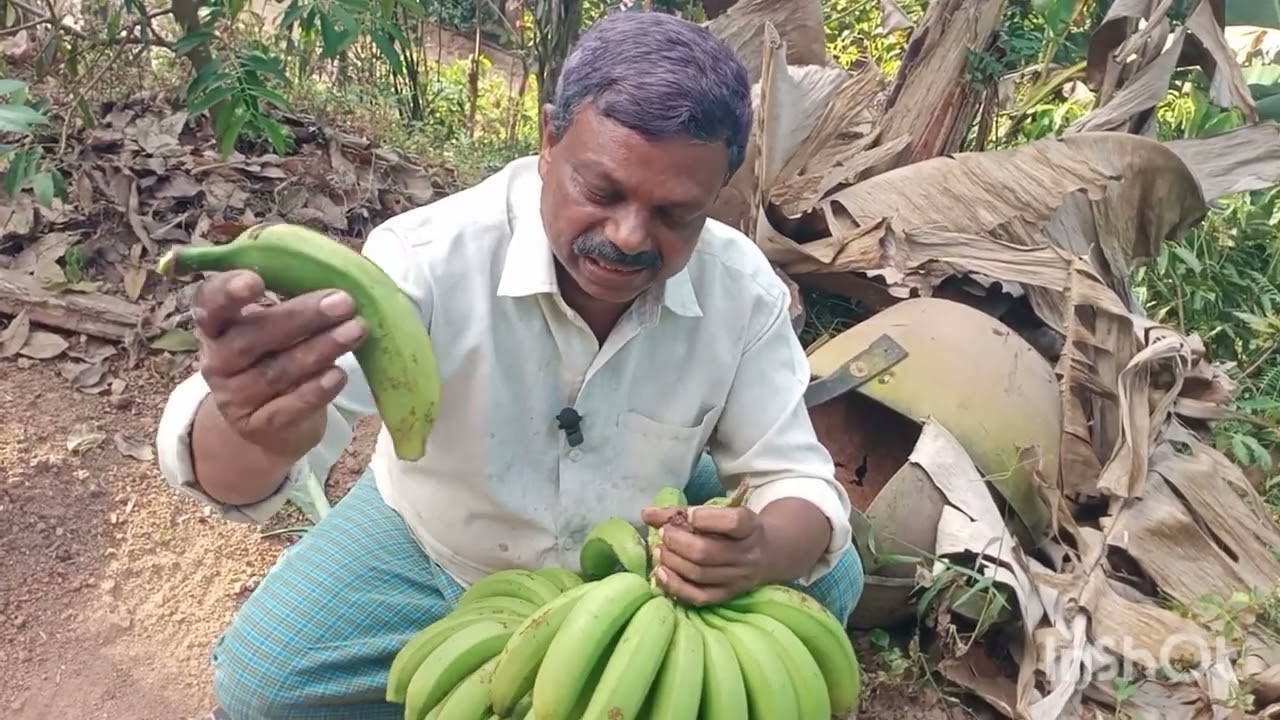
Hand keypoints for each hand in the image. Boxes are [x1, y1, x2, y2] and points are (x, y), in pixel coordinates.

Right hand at [192, 269, 365, 458]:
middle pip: (252, 337)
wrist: (270, 421)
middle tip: (343, 301)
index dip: (227, 292)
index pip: (209, 304)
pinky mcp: (257, 426)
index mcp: (216, 325)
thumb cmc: (278, 354)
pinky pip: (287, 408)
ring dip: (320, 349)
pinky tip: (338, 375)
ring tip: (356, 331)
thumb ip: (290, 297)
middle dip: (301, 317)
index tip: (255, 280)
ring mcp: (234, 397)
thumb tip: (340, 269)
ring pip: (276, 372)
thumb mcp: (274, 325)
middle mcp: (217, 360)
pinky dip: (315, 391)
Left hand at [640, 504, 768, 605]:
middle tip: (663, 535)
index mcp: (750, 527)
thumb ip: (682, 511)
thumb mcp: (720, 513)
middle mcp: (747, 555)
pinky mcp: (728, 595)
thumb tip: (646, 514)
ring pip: (700, 574)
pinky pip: (699, 596)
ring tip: (660, 551)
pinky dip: (676, 586)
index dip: (705, 518)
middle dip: (678, 542)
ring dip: (672, 562)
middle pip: (707, 552)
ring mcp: (738, 578)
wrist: (768, 554)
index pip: (733, 522)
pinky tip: (661, 573)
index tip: (687, 515)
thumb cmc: (735, 529)